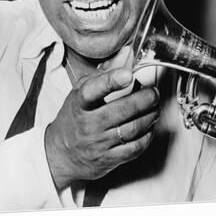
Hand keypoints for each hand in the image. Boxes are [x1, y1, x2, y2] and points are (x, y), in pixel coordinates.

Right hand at [45, 65, 159, 190]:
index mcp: (79, 104)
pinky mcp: (108, 159)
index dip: (110, 81)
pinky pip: (134, 148)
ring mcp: (98, 143)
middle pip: (120, 110)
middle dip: (144, 99)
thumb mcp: (80, 93)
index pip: (92, 90)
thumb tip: (125, 55)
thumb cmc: (73, 119)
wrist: (60, 155)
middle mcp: (88, 124)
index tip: (127, 74)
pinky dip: (146, 136)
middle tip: (153, 92)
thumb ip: (103, 74)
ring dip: (149, 116)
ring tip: (155, 108)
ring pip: (131, 129)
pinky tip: (148, 127)